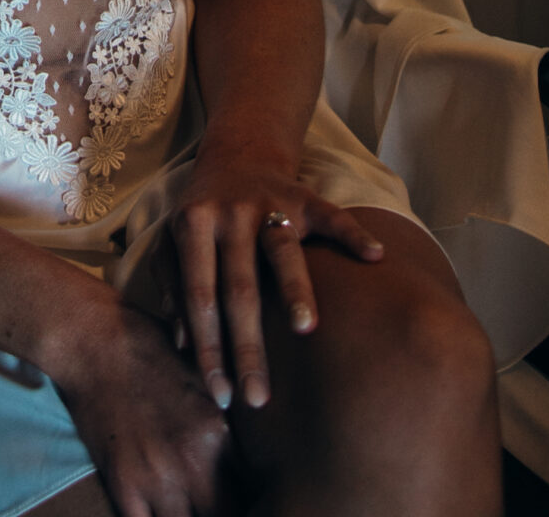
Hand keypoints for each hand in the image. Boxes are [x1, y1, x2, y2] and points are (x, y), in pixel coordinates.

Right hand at [47, 290, 228, 516]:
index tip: (240, 497)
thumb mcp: (200, 379)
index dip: (248, 499)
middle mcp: (191, 462)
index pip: (250, 491)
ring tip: (189, 507)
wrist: (92, 341)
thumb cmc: (148, 349)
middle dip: (224, 512)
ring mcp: (155, 477)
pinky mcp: (122, 485)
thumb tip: (244, 456)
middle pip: (226, 516)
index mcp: (215, 433)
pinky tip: (160, 511)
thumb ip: (222, 423)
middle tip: (216, 503)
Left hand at [163, 149, 383, 412]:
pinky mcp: (303, 194)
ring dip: (294, 289)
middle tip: (259, 398)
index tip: (222, 396)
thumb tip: (181, 343)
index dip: (208, 348)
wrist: (236, 151)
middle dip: (248, 347)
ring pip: (281, 251)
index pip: (198, 297)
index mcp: (193, 226)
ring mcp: (268, 203)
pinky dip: (354, 234)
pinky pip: (332, 215)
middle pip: (239, 288)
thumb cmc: (202, 211)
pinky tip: (376, 257)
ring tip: (306, 330)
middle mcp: (229, 213)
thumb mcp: (174, 239)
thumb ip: (173, 285)